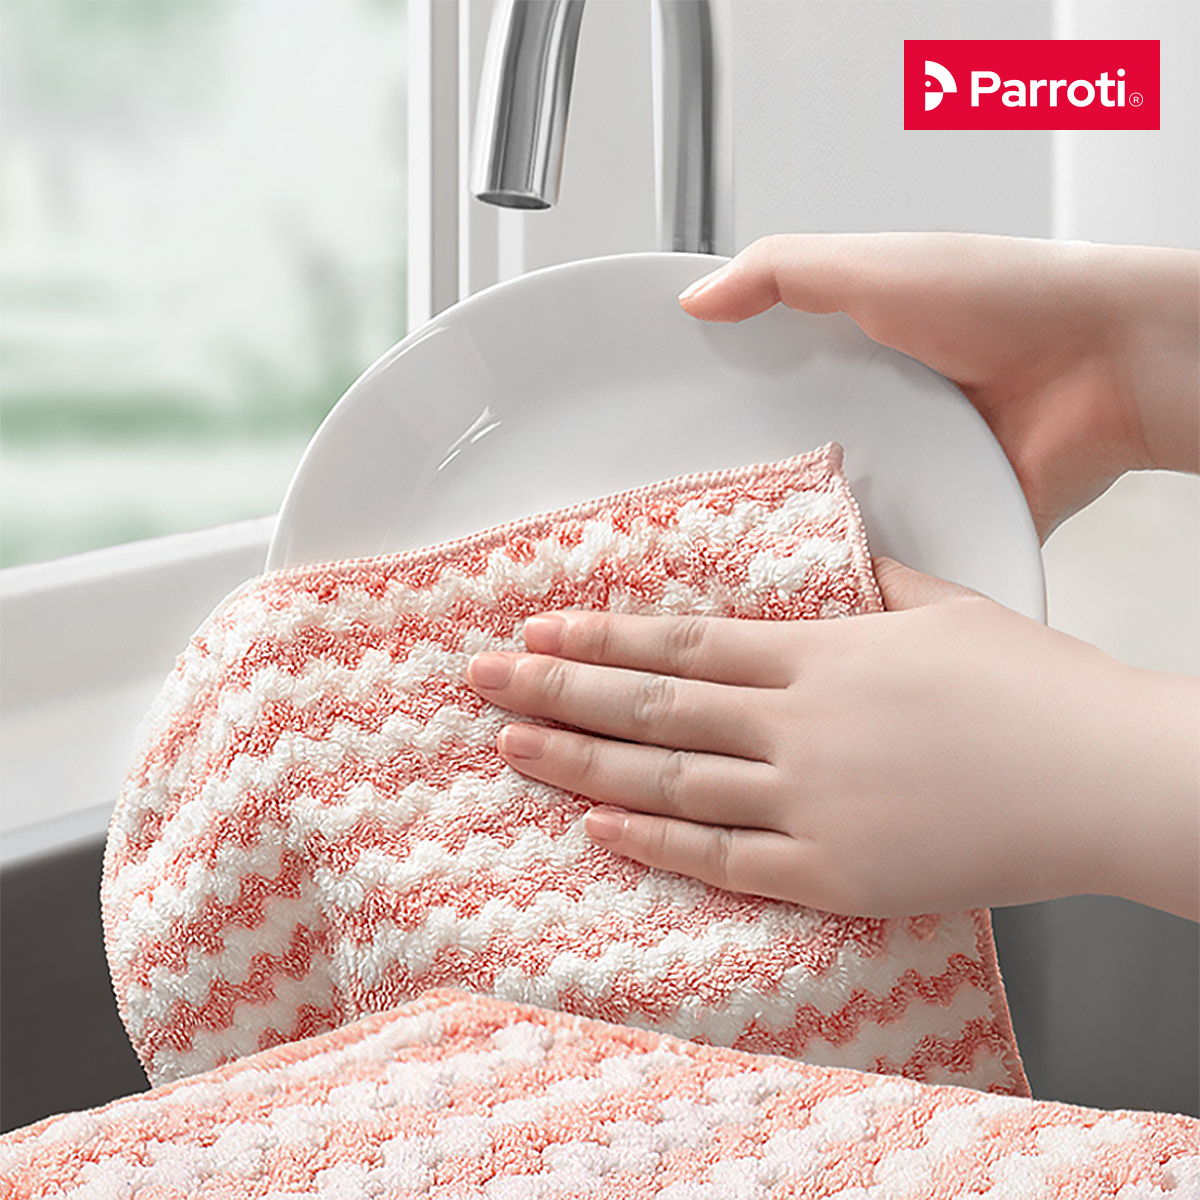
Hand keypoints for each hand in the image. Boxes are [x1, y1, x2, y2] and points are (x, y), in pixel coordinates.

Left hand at [466, 560, 1198, 919]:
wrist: (1101, 776)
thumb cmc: (1034, 687)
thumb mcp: (946, 607)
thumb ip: (873, 581)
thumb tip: (833, 553)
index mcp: (820, 651)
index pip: (683, 637)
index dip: (600, 633)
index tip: (536, 628)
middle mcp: (796, 721)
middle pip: (653, 702)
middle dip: (558, 689)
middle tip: (481, 679)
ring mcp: (808, 799)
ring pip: (669, 778)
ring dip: (583, 763)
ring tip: (512, 747)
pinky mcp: (832, 872)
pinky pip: (724, 858)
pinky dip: (657, 845)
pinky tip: (599, 831)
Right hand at [678, 234, 1199, 539]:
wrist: (1109, 365)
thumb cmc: (1004, 299)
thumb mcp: (876, 266)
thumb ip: (781, 272)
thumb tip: (694, 301)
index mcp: (858, 354)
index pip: (771, 385)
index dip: (721, 408)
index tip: (665, 440)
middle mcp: (879, 418)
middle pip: (793, 459)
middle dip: (744, 490)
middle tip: (677, 527)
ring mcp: (913, 477)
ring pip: (834, 517)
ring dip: (794, 542)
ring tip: (721, 577)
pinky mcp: (947, 526)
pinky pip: (891, 560)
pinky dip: (857, 577)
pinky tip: (804, 597)